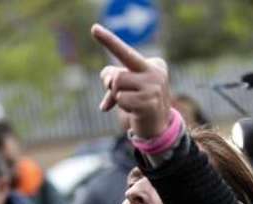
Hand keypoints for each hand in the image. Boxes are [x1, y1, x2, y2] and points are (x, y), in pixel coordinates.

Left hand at [91, 24, 171, 139]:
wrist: (159, 126)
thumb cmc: (139, 100)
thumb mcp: (127, 84)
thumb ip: (113, 77)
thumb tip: (109, 81)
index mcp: (153, 63)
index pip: (125, 52)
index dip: (108, 41)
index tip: (93, 29)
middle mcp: (155, 72)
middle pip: (117, 74)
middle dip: (110, 84)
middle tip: (113, 89)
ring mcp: (154, 88)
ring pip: (117, 86)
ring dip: (117, 97)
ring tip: (131, 102)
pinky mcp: (149, 103)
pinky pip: (121, 101)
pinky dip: (123, 107)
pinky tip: (136, 110)